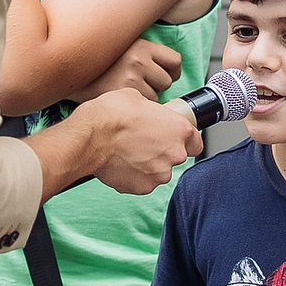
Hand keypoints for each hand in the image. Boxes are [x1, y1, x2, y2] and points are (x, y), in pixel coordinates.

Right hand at [71, 88, 200, 194]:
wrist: (90, 136)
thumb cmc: (112, 114)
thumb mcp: (137, 98)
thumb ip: (152, 112)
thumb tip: (148, 115)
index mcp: (180, 130)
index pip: (195, 143)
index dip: (184, 140)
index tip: (173, 139)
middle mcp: (174, 155)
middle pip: (174, 158)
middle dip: (161, 152)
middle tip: (140, 142)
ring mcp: (158, 174)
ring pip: (157, 172)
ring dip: (147, 165)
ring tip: (127, 153)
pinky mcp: (141, 187)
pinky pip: (141, 182)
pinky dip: (132, 176)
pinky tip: (120, 163)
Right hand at [74, 38, 180, 103]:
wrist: (68, 75)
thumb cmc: (98, 65)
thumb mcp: (122, 50)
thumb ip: (145, 55)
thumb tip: (172, 70)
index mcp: (141, 45)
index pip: (175, 60)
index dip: (172, 71)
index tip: (165, 75)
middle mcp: (138, 60)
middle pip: (167, 81)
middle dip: (156, 86)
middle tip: (138, 85)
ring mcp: (131, 79)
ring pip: (157, 97)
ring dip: (147, 99)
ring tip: (126, 92)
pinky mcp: (124, 96)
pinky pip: (144, 107)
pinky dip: (137, 108)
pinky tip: (122, 101)